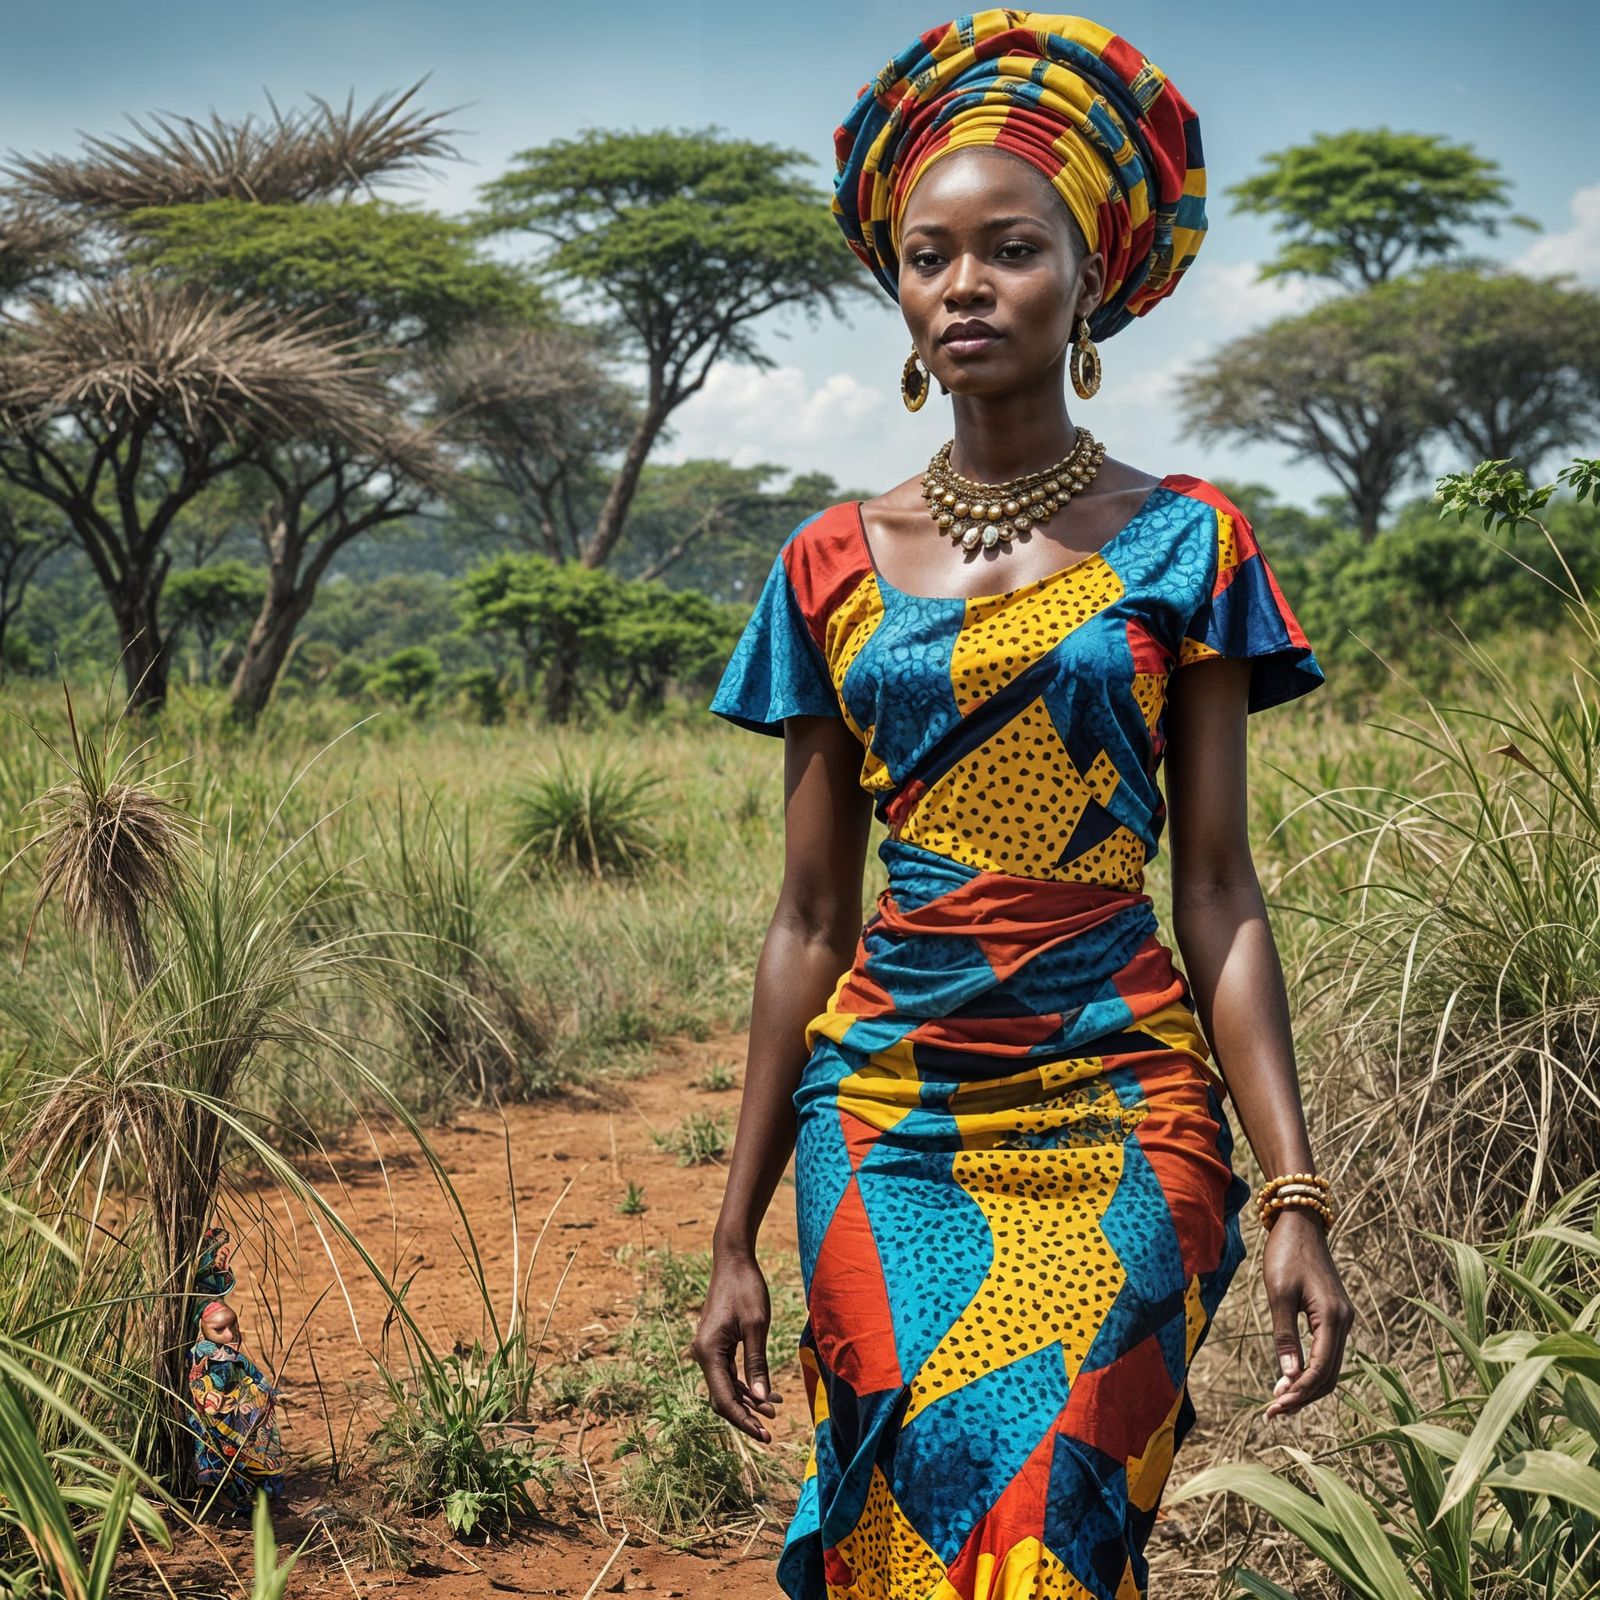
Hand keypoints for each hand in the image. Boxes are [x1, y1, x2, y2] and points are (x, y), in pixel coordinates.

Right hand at [691, 1249, 783, 1443]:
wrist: (733, 1260)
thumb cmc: (746, 1288)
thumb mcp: (756, 1325)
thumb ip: (757, 1363)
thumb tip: (762, 1400)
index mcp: (709, 1352)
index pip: (723, 1398)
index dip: (743, 1420)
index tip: (764, 1435)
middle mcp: (703, 1354)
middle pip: (722, 1397)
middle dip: (745, 1415)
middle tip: (770, 1432)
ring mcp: (709, 1350)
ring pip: (726, 1387)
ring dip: (749, 1401)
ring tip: (775, 1410)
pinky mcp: (717, 1345)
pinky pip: (729, 1373)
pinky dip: (747, 1385)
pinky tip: (768, 1393)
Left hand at [1261, 1209, 1353, 1416]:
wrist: (1300, 1224)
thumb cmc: (1286, 1254)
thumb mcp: (1279, 1293)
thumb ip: (1285, 1335)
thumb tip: (1288, 1376)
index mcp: (1333, 1319)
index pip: (1320, 1370)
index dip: (1298, 1393)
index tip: (1273, 1407)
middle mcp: (1344, 1323)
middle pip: (1329, 1376)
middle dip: (1302, 1396)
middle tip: (1272, 1411)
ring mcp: (1342, 1320)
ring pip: (1330, 1368)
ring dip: (1306, 1387)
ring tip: (1278, 1401)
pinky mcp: (1334, 1316)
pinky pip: (1327, 1353)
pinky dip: (1311, 1370)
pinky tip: (1290, 1378)